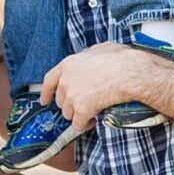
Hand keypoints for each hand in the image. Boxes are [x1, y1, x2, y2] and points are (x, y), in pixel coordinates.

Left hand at [40, 42, 155, 129]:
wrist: (129, 73)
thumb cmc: (120, 60)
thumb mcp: (101, 49)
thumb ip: (89, 54)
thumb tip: (90, 56)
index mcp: (68, 64)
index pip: (49, 81)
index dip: (46, 92)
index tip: (44, 101)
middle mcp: (66, 81)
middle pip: (61, 100)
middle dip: (70, 104)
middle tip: (83, 104)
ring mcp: (72, 96)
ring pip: (68, 114)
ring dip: (78, 115)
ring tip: (92, 112)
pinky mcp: (82, 110)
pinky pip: (78, 124)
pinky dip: (85, 125)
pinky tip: (93, 121)